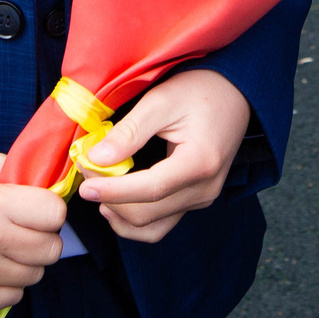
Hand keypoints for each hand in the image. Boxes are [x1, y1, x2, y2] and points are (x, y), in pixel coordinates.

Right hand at [0, 153, 67, 312]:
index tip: (34, 213)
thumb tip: (48, 174)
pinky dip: (6, 286)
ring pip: (35, 275)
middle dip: (41, 240)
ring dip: (23, 265)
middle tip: (20, 235)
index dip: (48, 213)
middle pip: (52, 249)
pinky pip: (14, 296)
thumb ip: (14, 170)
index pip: (56, 213)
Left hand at [73, 69, 250, 243]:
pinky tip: (115, 203)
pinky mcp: (196, 200)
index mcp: (200, 162)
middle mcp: (205, 189)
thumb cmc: (200, 90)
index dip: (113, 191)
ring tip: (98, 190)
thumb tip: (96, 157)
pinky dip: (133, 220)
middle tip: (87, 172)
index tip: (84, 183)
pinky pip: (161, 224)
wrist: (234, 93)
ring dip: (119, 214)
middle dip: (110, 198)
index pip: (149, 190)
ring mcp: (203, 199)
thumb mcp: (162, 100)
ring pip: (152, 227)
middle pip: (147, 214)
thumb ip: (129, 131)